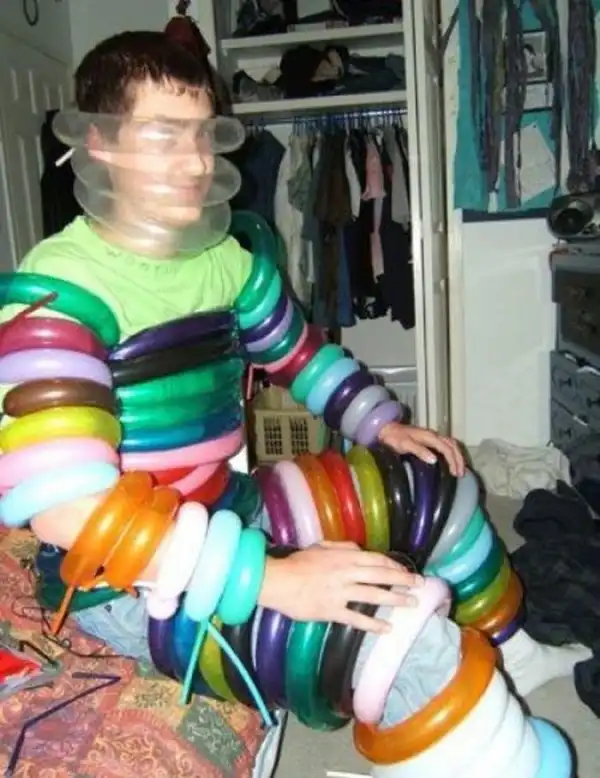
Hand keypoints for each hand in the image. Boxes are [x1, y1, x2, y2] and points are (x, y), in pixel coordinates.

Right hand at [258, 541, 423, 633]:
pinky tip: (387, 628)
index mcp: (344, 556)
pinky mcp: (332, 610)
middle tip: (419, 585)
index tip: (406, 571)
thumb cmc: (298, 563)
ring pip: (374, 595)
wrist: (277, 581)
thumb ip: (343, 547)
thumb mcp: (321, 547)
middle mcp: (346, 572)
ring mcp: (340, 592)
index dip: (394, 566)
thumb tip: (361, 551)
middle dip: (403, 580)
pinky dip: (373, 624)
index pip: (376, 560)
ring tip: (410, 604)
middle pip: (381, 576)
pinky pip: (357, 618)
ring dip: (395, 599)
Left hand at [379, 421, 464, 476]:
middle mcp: (433, 435)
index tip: (455, 473)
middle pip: (453, 445)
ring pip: (451, 444)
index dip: (453, 461)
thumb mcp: (405, 445)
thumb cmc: (394, 438)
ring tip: (460, 469)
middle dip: (459, 459)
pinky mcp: (429, 439)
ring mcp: (432, 436)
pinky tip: (451, 462)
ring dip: (457, 456)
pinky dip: (452, 453)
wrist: (386, 429)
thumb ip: (419, 451)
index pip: (446, 448)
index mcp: (429, 436)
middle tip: (461, 473)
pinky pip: (446, 445)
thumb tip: (434, 460)